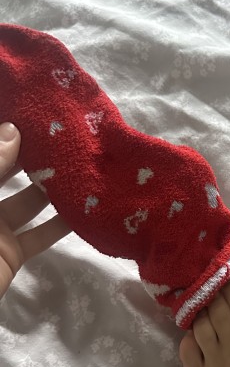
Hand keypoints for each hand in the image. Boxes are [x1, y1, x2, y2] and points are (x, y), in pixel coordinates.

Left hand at [0, 122, 71, 298]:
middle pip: (7, 172)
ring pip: (28, 202)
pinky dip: (61, 225)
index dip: (5, 133)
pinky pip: (40, 235)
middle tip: (64, 135)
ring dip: (52, 188)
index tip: (31, 112)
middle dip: (32, 155)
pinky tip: (84, 208)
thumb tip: (13, 130)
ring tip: (80, 165)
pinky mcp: (12, 254)